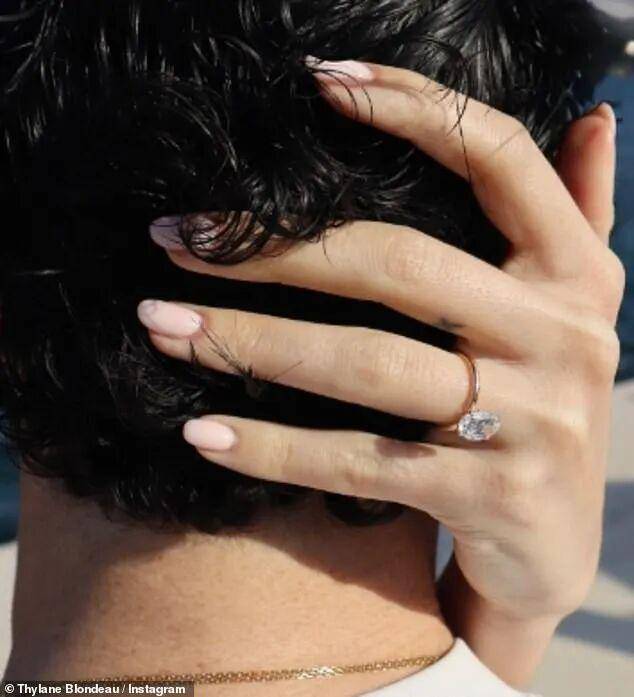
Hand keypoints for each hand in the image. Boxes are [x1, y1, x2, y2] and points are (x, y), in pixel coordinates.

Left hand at [139, 61, 622, 637]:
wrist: (553, 548)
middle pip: (399, 263)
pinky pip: (358, 462)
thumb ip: (579, 214)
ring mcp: (532, 421)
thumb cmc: (539, 414)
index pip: (499, 157)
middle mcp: (565, 336)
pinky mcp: (489, 497)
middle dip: (274, 249)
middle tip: (175, 238)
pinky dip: (274, 449)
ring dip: (249, 341)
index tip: (318, 83)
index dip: (413, 106)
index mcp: (576, 275)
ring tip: (161, 324)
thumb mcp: (571, 311)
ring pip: (367, 363)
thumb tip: (593, 116)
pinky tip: (202, 434)